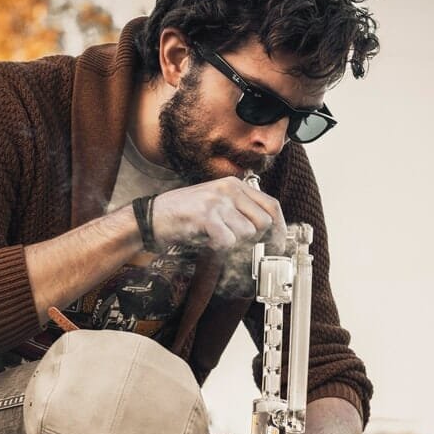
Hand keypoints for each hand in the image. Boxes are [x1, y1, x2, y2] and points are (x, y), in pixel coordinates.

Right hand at [152, 177, 285, 252]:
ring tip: (217, 238)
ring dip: (235, 244)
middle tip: (243, 247)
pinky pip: (228, 240)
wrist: (154, 217)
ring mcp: (217, 201)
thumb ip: (242, 212)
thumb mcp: (219, 205)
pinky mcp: (205, 216)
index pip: (272, 205)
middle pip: (264, 221)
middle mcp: (229, 189)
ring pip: (248, 233)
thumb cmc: (187, 215)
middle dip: (257, 240)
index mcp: (235, 185)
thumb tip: (268, 234)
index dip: (279, 229)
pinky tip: (208, 241)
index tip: (278, 246)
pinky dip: (220, 248)